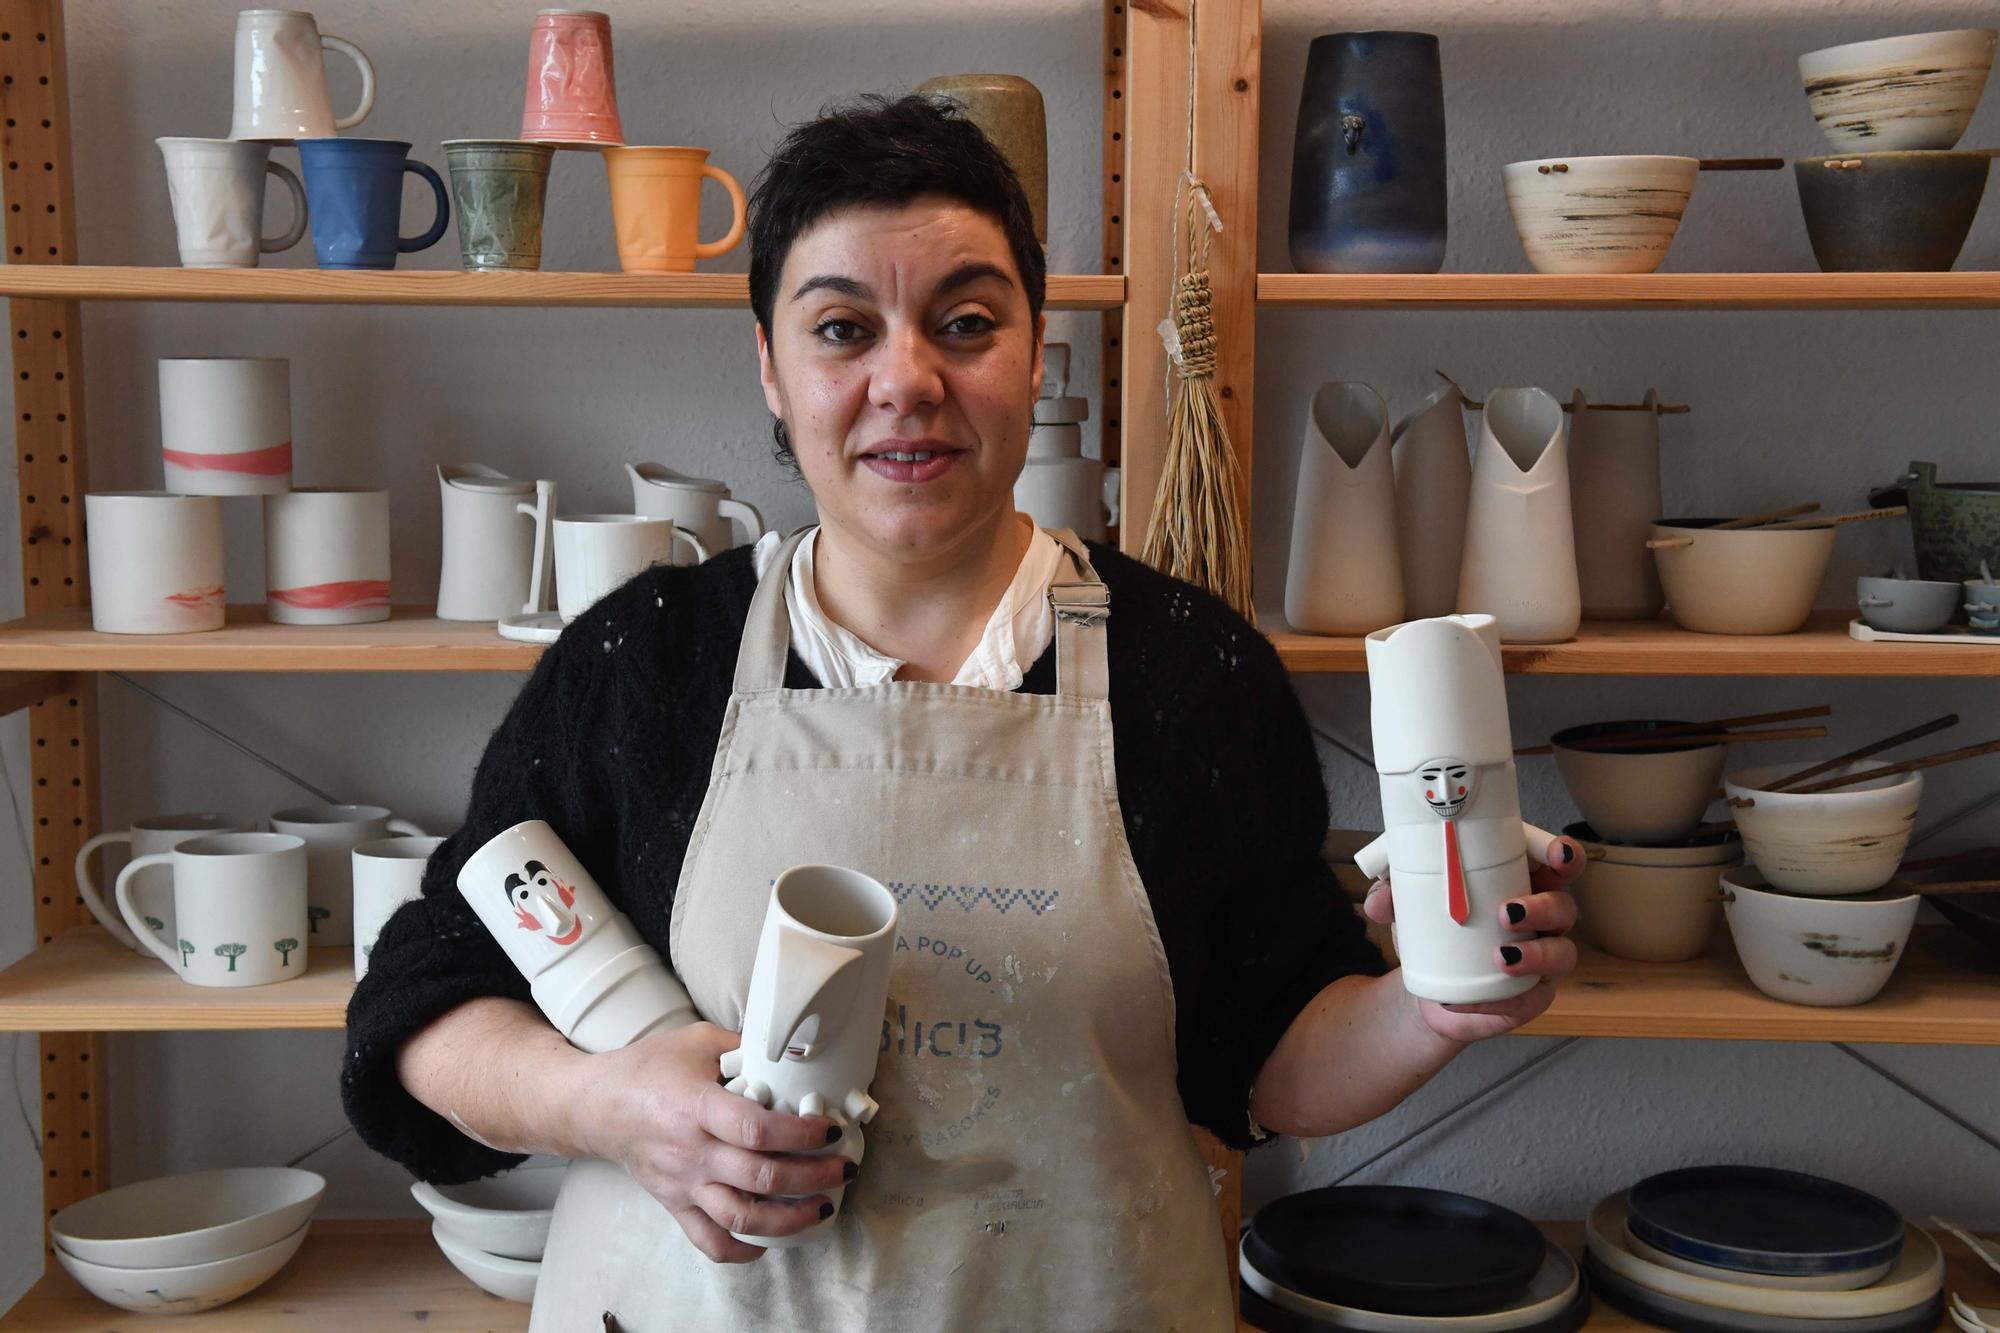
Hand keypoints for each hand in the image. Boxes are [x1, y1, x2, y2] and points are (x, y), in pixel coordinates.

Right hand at [574, 1022, 851, 1263]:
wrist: (597, 1106)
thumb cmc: (649, 1068)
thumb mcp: (697, 1041)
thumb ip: (744, 1047)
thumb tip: (792, 1051)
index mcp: (698, 1108)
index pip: (756, 1130)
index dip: (800, 1134)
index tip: (831, 1130)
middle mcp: (691, 1152)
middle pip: (760, 1178)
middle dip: (813, 1177)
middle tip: (844, 1168)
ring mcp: (683, 1184)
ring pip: (741, 1217)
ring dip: (789, 1219)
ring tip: (823, 1207)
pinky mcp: (675, 1204)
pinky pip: (709, 1240)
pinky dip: (741, 1249)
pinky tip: (770, 1241)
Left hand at [1362, 834, 1584, 1043]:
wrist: (1428, 987)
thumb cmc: (1434, 929)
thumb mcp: (1409, 905)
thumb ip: (1391, 894)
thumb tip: (1380, 898)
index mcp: (1520, 883)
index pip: (1556, 862)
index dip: (1564, 854)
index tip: (1555, 853)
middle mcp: (1541, 920)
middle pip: (1564, 906)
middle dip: (1544, 906)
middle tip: (1507, 913)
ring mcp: (1542, 959)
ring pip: (1562, 953)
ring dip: (1538, 953)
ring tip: (1501, 956)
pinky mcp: (1532, 996)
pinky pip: (1531, 998)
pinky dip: (1504, 997)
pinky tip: (1476, 997)